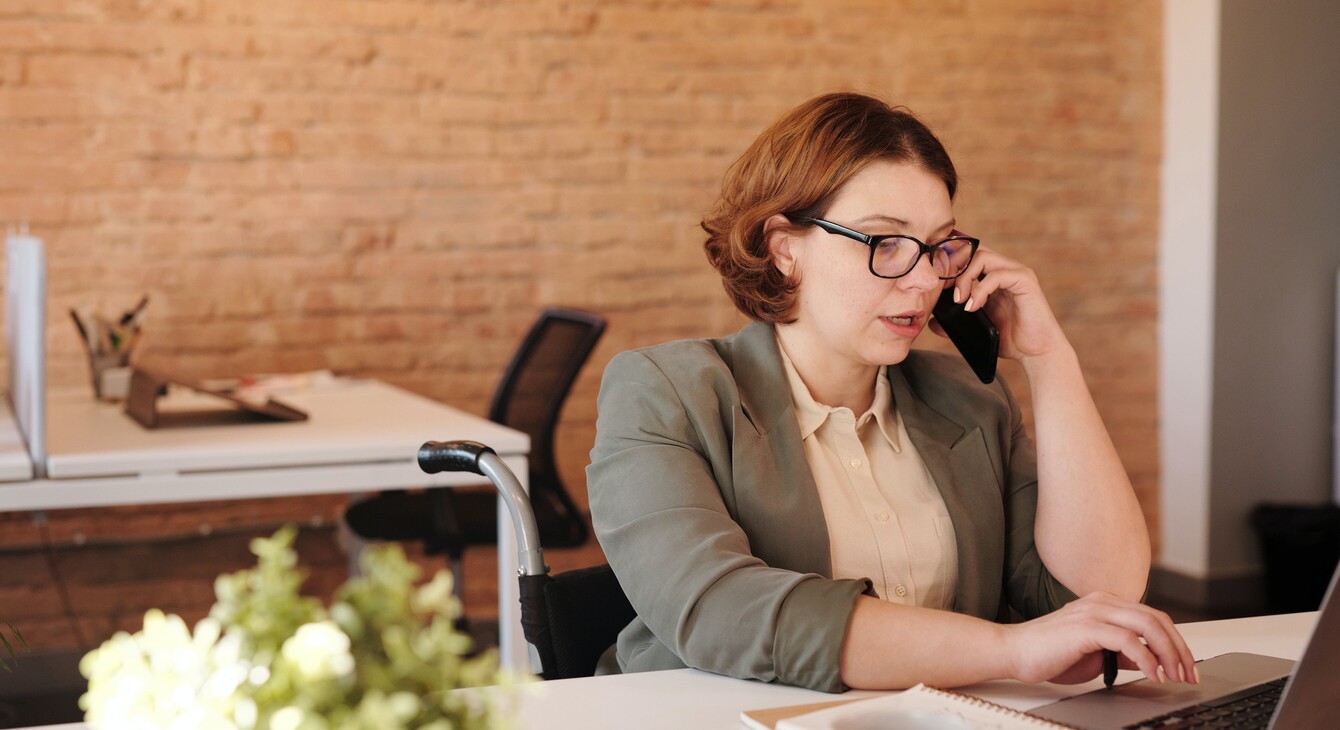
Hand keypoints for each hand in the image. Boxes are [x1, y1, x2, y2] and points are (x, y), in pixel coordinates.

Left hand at [945, 248, 1066, 362]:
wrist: (1036, 352)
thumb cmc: (1010, 339)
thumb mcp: (976, 328)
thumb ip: (955, 322)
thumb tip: (932, 321)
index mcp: (993, 276)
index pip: (968, 256)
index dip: (949, 266)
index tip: (936, 286)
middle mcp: (1005, 269)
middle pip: (972, 250)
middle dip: (953, 268)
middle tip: (944, 291)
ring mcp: (1016, 273)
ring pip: (982, 257)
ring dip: (964, 277)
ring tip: (958, 301)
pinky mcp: (1025, 281)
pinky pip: (996, 275)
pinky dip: (980, 290)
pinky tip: (972, 307)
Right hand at [1004, 592, 1197, 685]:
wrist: (1013, 652)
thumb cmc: (1047, 653)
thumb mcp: (1094, 653)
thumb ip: (1121, 652)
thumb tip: (1147, 661)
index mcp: (1104, 604)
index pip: (1152, 617)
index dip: (1174, 641)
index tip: (1184, 666)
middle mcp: (1101, 602)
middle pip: (1156, 618)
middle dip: (1179, 648)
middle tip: (1188, 673)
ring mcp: (1094, 612)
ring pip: (1148, 625)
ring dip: (1168, 653)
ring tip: (1175, 675)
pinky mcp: (1086, 628)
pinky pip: (1128, 640)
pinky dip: (1146, 659)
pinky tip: (1152, 674)